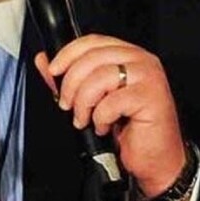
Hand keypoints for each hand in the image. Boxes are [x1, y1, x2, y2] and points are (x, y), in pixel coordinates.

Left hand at [35, 35, 188, 200]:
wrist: (155, 159)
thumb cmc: (129, 130)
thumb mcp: (92, 100)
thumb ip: (69, 78)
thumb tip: (44, 60)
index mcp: (127, 55)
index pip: (92, 42)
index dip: (68, 53)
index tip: (53, 70)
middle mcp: (141, 60)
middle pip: (93, 57)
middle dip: (71, 83)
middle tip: (67, 104)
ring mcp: (149, 77)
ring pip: (100, 76)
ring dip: (84, 102)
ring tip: (85, 118)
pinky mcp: (152, 97)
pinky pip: (112, 101)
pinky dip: (101, 117)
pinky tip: (104, 126)